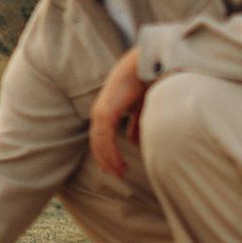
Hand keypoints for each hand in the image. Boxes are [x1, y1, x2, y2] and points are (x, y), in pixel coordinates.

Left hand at [88, 48, 148, 179]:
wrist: (143, 66)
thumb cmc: (143, 83)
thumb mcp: (140, 108)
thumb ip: (136, 124)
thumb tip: (134, 142)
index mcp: (105, 111)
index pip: (101, 138)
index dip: (106, 154)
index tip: (116, 168)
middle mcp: (99, 113)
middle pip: (97, 144)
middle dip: (107, 161)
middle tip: (117, 176)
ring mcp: (100, 113)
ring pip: (100, 145)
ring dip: (109, 161)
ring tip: (120, 174)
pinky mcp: (106, 113)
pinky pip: (105, 139)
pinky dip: (111, 154)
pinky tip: (119, 164)